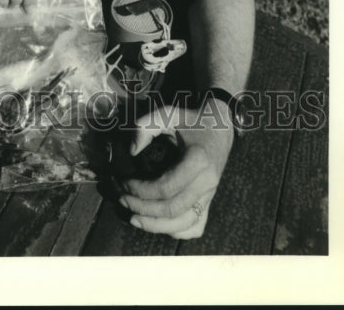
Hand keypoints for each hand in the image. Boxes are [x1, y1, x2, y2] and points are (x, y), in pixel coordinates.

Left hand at [118, 104, 234, 238]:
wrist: (222, 126)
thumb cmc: (193, 119)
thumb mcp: (169, 113)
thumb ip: (147, 126)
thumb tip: (132, 151)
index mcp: (198, 161)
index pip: (165, 188)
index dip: (140, 189)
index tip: (124, 182)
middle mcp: (207, 183)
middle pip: (172, 209)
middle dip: (143, 208)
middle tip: (122, 199)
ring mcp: (210, 195)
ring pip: (184, 223)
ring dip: (156, 225)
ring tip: (134, 218)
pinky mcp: (209, 201)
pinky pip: (196, 226)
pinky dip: (177, 231)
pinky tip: (159, 224)